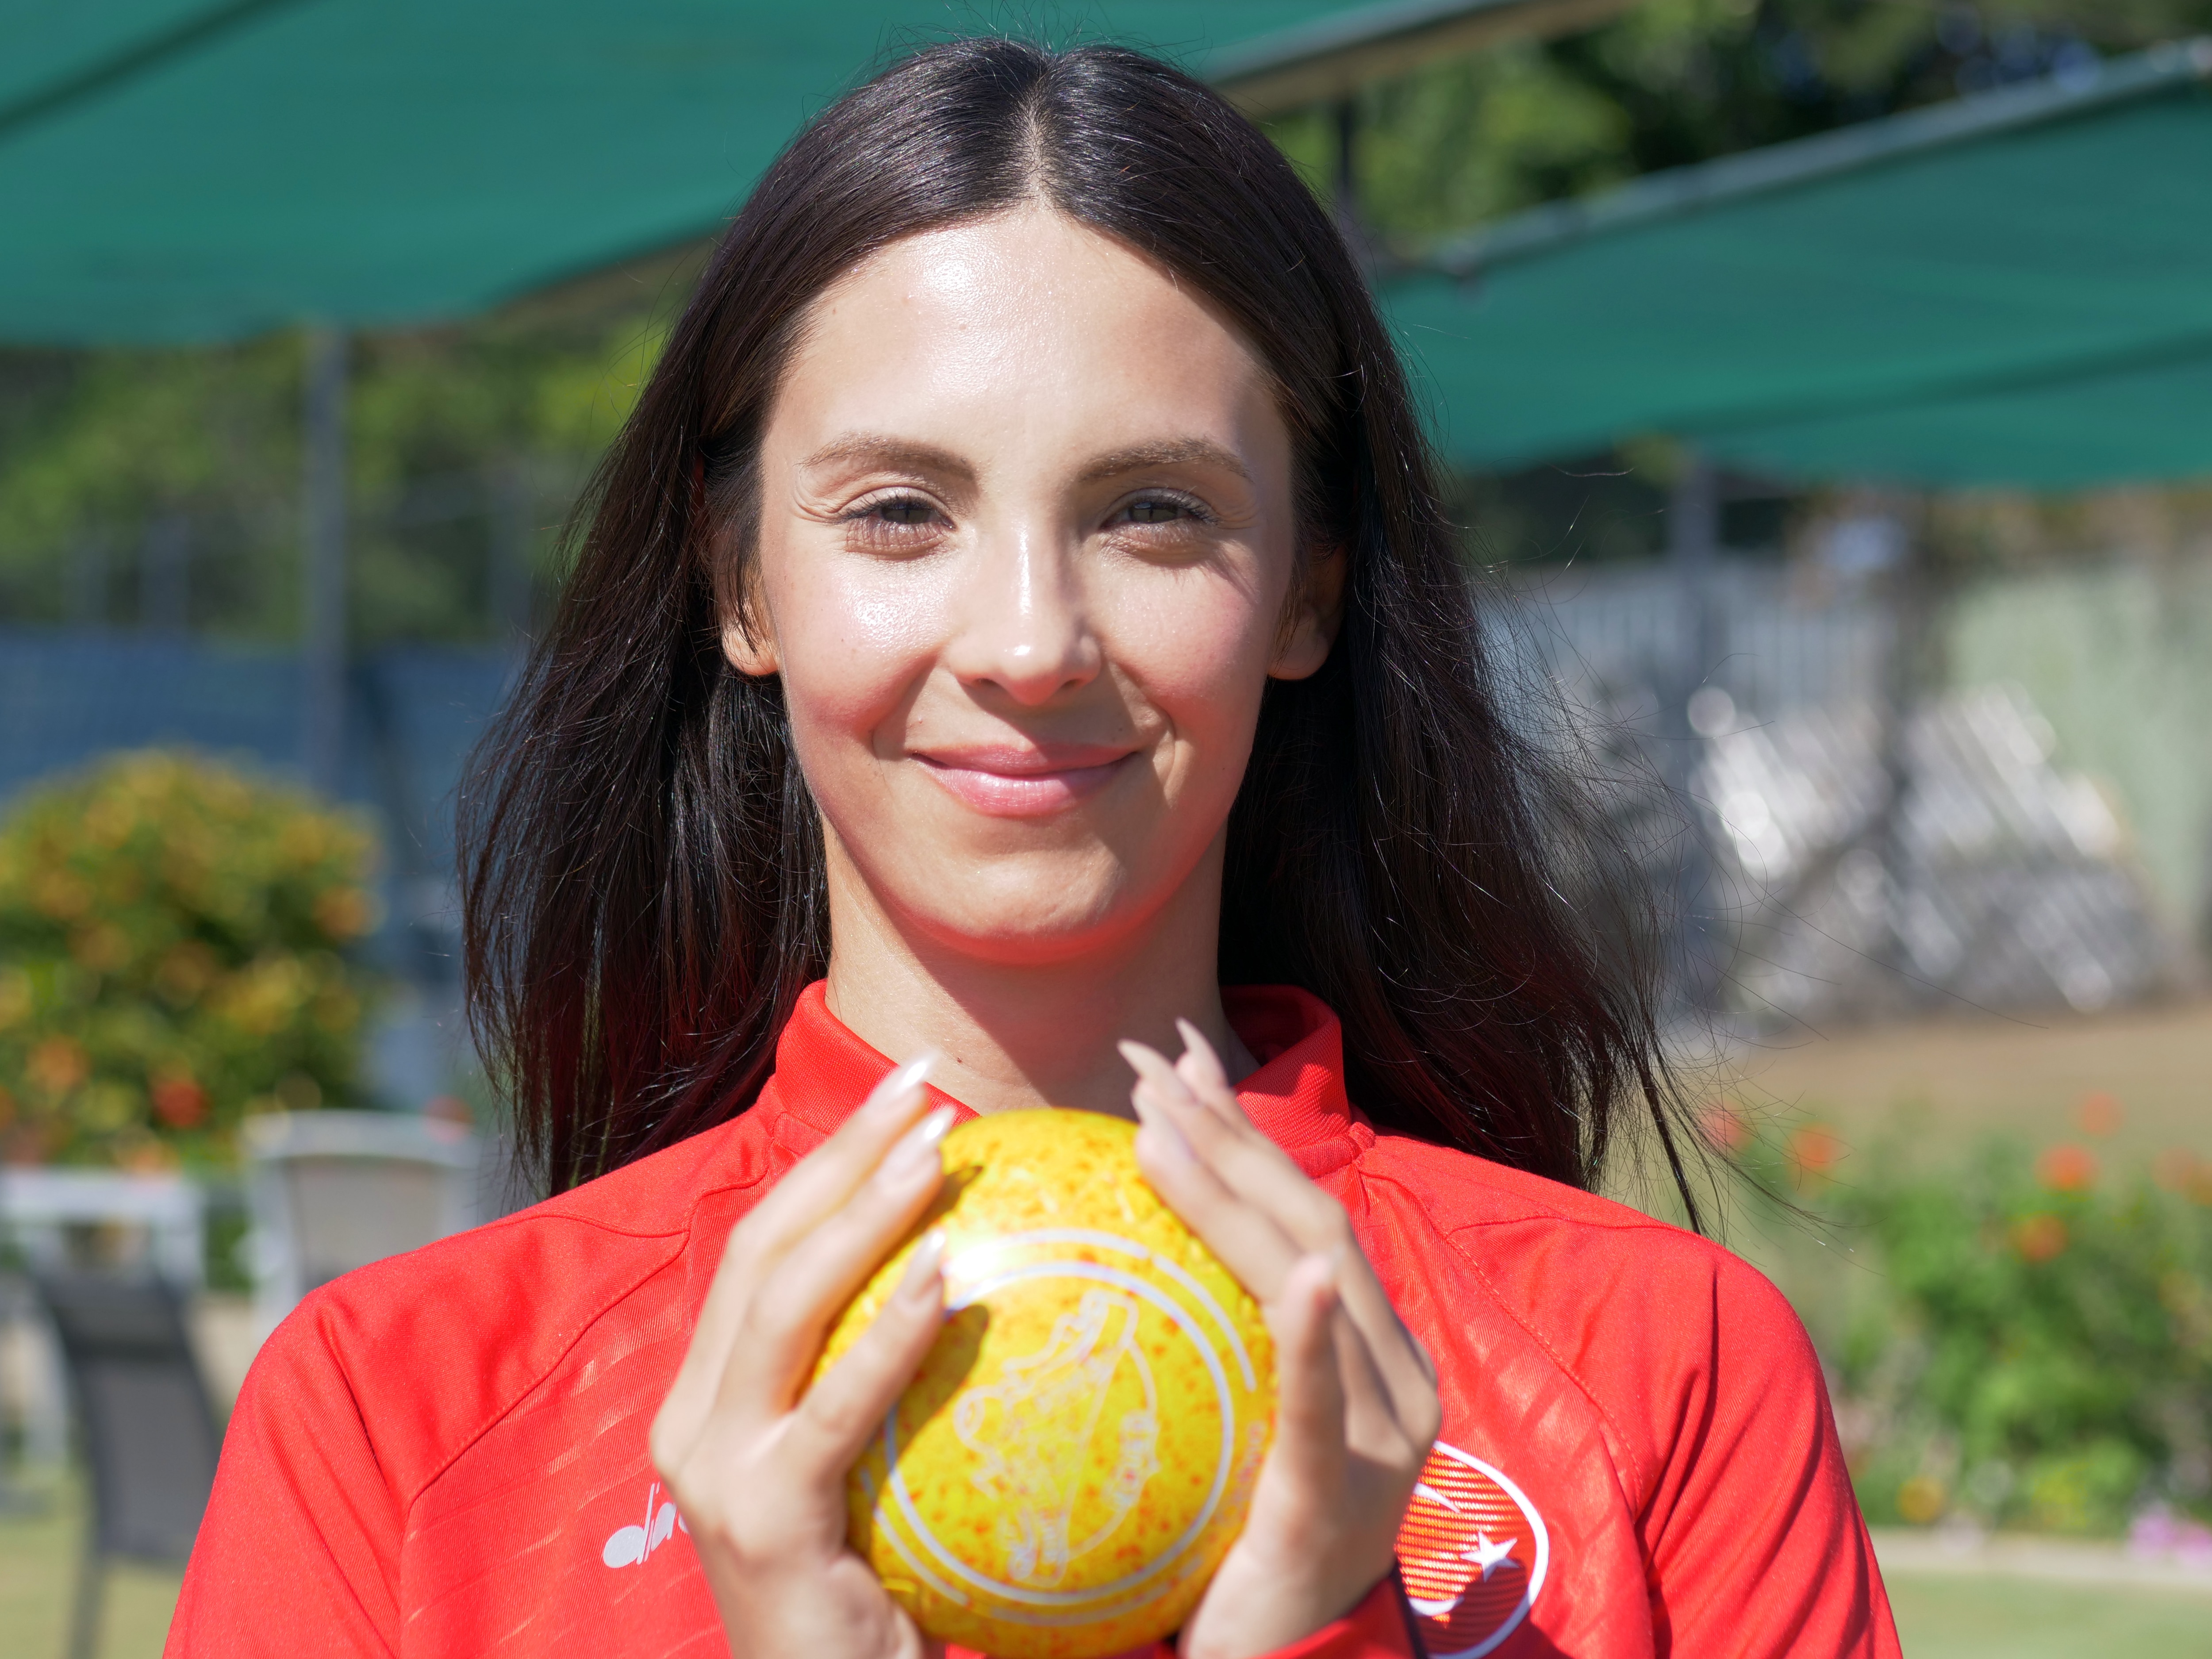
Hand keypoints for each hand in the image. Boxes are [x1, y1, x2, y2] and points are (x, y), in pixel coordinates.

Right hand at [651, 1056, 953, 1658]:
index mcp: (711, 1398)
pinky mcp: (762, 1525)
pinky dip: (891, 1335)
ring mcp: (715, 1473)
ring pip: (782, 1304)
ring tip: (938, 1149)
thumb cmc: (875, 1595)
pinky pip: (834, 1410)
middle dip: (841, 1153)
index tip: (912, 1093)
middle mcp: (693, 1422)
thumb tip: (987, 1269)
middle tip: (927, 1085)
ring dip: (863, 1211)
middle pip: (764, 1248)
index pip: (766, 1245)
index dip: (831, 1158)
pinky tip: (952, 1274)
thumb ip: (892, 1379)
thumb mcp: (872, 1468)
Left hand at [1119, 1024, 1439, 1658]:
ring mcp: (1380, 1434)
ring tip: (1166, 1130)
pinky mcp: (1345, 1496)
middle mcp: (1391, 1374)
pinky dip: (1316, 1339)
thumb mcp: (1220, 1421)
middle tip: (1148, 1066)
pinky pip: (1327, 1408)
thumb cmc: (1227, 1547)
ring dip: (1238, 1198)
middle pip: (1308, 1222)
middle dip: (1230, 1134)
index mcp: (1365, 1350)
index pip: (1296, 1211)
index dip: (1239, 1127)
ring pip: (1318, 1281)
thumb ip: (1199, 1336)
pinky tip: (1306, 1285)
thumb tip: (1107, 1246)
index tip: (1173, 1054)